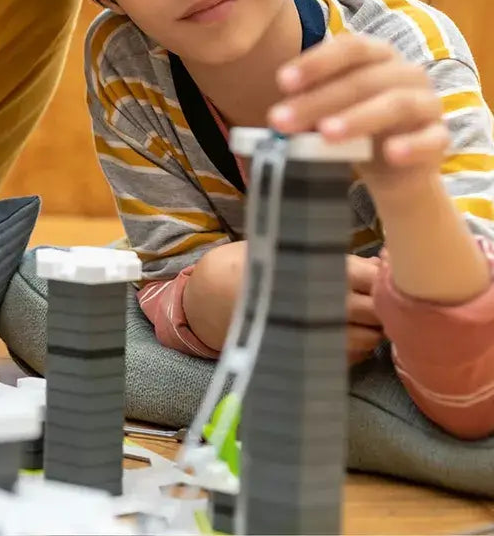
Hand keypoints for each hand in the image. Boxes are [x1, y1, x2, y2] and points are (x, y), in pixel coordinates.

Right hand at [184, 243, 386, 361]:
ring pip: (371, 338)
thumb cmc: (254, 265)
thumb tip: (380, 264)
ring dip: (374, 328)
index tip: (390, 276)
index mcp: (322, 271)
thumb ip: (332, 258)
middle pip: (378, 311)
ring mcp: (321, 336)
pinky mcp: (315, 358)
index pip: (374, 278)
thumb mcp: (288, 248)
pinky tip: (344, 332)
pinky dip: (357, 346)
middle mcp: (326, 306)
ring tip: (364, 316)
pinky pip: (352, 356)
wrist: (214, 297)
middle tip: (384, 298)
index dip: (386, 279)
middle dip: (385, 306)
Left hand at [270, 34, 447, 189]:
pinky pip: (430, 139)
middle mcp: (405, 72)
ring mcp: (427, 103)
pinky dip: (411, 146)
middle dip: (318, 100)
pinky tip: (391, 154)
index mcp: (376, 55)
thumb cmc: (355, 128)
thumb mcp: (327, 111)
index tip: (282, 82)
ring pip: (396, 104)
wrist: (394, 168)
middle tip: (282, 120)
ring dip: (358, 118)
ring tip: (326, 134)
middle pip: (362, 80)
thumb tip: (277, 115)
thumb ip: (308, 105)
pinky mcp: (440, 137)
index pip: (349, 48)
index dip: (316, 63)